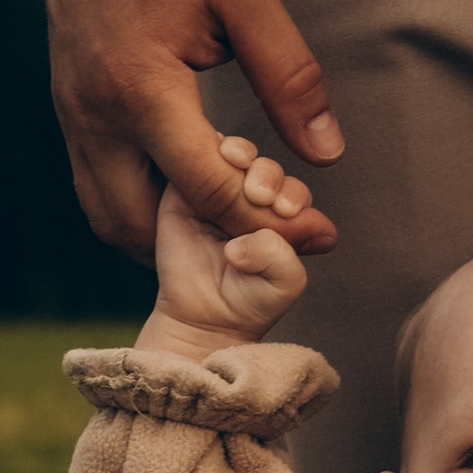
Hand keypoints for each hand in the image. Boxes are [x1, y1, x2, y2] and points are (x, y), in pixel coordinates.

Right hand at [41, 0, 342, 261]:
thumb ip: (289, 76)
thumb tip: (327, 154)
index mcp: (138, 88)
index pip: (206, 192)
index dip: (268, 221)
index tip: (319, 230)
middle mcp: (92, 112)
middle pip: (138, 230)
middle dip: (205, 247)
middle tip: (270, 240)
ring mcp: (71, 107)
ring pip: (108, 212)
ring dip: (166, 231)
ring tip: (234, 218)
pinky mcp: (68, 96)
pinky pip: (97, 177)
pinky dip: (144, 198)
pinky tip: (195, 183)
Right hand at [140, 141, 314, 355]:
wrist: (201, 320)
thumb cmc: (246, 302)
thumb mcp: (283, 284)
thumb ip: (284, 253)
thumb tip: (267, 222)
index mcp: (281, 217)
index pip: (292, 189)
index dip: (291, 193)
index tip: (284, 210)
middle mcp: (251, 200)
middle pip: (264, 167)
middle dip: (266, 174)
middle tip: (259, 195)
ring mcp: (216, 191)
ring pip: (231, 154)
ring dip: (238, 154)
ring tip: (235, 171)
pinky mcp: (180, 190)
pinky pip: (190, 159)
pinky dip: (200, 153)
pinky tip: (207, 165)